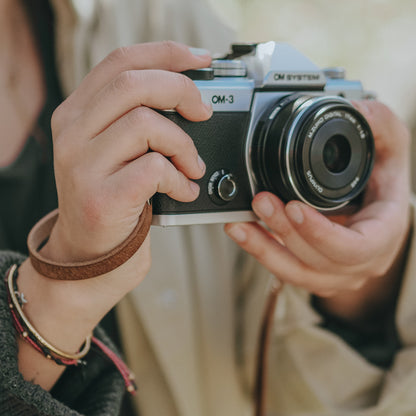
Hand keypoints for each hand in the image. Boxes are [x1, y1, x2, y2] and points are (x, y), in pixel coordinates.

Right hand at [17, 42, 210, 387]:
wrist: (90, 251)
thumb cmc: (112, 196)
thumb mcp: (116, 149)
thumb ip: (139, 118)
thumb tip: (191, 95)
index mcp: (78, 112)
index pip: (121, 62)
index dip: (165, 53)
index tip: (200, 60)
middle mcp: (73, 132)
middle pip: (135, 85)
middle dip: (182, 92)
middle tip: (204, 113)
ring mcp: (82, 164)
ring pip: (147, 125)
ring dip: (184, 146)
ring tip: (193, 167)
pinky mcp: (101, 196)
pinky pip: (154, 169)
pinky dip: (180, 179)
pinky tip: (184, 191)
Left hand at [225, 101, 410, 319]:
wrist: (375, 209)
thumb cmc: (384, 182)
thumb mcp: (391, 147)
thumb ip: (380, 124)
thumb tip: (357, 107)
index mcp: (381, 235)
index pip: (354, 248)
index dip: (322, 234)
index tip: (294, 207)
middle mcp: (357, 262)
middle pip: (317, 260)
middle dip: (283, 231)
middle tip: (260, 202)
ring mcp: (332, 272)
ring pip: (294, 271)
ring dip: (263, 247)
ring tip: (238, 223)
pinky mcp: (310, 270)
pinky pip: (281, 268)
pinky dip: (259, 250)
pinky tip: (241, 231)